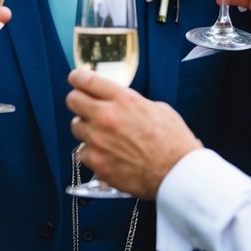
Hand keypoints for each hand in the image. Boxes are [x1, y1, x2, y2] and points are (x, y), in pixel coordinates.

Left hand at [66, 67, 201, 198]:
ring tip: (103, 134)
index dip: (78, 77)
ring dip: (86, 128)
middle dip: (78, 100)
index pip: (88, 81)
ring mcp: (99, 141)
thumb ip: (132, 102)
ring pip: (76, 126)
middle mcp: (107, 117)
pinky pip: (83, 152)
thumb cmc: (173, 142)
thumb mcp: (157, 109)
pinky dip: (92, 152)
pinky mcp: (97, 163)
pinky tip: (107, 154)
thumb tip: (118, 101)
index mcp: (124, 100)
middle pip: (73, 100)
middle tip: (84, 105)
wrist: (178, 173)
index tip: (75, 78)